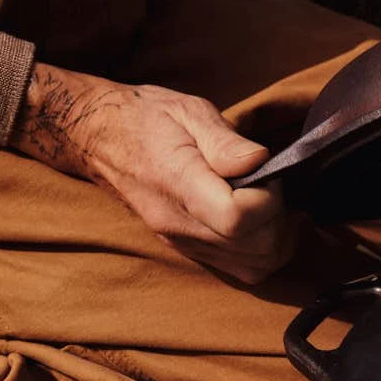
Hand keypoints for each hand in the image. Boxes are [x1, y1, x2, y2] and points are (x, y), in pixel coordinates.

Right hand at [10, 63, 292, 283]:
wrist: (100, 138)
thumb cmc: (146, 119)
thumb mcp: (188, 112)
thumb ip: (226, 141)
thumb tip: (260, 161)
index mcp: (179, 185)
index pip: (238, 218)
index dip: (268, 200)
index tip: (268, 175)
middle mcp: (180, 225)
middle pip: (256, 249)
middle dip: (280, 219)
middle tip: (273, 187)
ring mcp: (184, 242)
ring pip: (255, 267)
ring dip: (277, 239)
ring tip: (271, 204)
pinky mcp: (189, 249)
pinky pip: (241, 268)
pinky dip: (263, 251)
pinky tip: (262, 220)